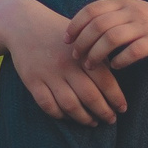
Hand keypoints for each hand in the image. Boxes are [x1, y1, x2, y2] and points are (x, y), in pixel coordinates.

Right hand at [6, 0, 127, 125]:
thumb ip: (100, 55)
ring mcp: (48, 74)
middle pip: (89, 96)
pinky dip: (59, 114)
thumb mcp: (84, 37)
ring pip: (69, 104)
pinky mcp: (31, 81)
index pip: (105, 80)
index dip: (116, 97)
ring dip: (83, 117)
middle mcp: (67, 65)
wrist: (24, 24)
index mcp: (84, 53)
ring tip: (93, 122)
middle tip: (111, 119)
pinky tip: (69, 117)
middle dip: (103, 111)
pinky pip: (47, 104)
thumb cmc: (61, 33)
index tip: (123, 108)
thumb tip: (118, 78)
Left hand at [67, 0, 147, 73]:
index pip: (92, 9)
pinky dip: (118, 61)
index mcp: (123, 3)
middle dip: (83, 42)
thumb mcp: (129, 12)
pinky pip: (131, 52)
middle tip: (76, 56)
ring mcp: (145, 26)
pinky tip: (115, 66)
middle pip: (98, 25)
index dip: (76, 24)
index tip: (67, 39)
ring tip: (91, 65)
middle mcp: (133, 11)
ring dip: (96, 54)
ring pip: (111, 39)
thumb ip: (107, 16)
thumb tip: (77, 30)